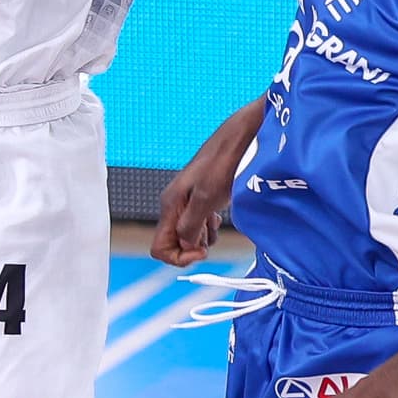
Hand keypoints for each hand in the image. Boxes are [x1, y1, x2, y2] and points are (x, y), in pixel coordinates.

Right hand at [150, 136, 236, 266]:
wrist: (238, 140)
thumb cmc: (223, 163)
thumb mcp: (206, 199)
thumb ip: (191, 225)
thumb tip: (185, 245)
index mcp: (170, 205)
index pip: (158, 248)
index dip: (179, 257)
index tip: (202, 251)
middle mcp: (174, 206)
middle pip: (172, 243)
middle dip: (191, 247)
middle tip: (211, 237)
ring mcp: (186, 202)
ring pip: (186, 235)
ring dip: (202, 238)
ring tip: (216, 223)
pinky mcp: (200, 199)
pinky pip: (198, 224)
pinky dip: (209, 228)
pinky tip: (218, 216)